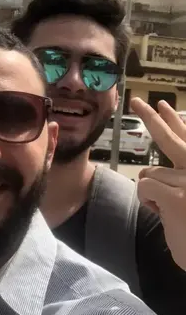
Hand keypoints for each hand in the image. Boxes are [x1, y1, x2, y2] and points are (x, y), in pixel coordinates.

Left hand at [130, 97, 185, 270]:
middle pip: (170, 139)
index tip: (164, 105)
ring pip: (149, 174)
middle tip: (135, 101)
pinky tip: (163, 213)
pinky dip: (147, 201)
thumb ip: (180, 180)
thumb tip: (156, 169)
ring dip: (152, 193)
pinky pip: (145, 186)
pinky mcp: (177, 196)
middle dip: (151, 118)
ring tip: (171, 210)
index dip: (175, 122)